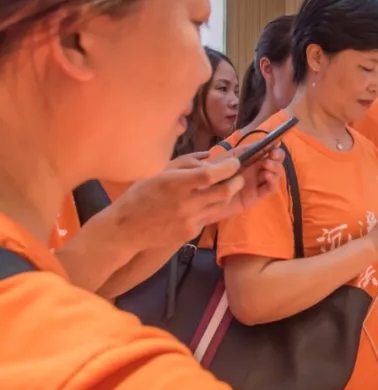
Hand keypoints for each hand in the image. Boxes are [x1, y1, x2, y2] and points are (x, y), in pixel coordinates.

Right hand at [112, 148, 283, 248]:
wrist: (127, 229)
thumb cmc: (141, 194)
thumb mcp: (159, 171)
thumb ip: (187, 162)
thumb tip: (211, 156)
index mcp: (175, 184)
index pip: (210, 175)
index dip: (228, 167)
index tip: (235, 162)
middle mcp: (185, 203)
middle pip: (224, 192)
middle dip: (237, 182)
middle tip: (239, 176)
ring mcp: (190, 220)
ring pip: (221, 205)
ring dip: (228, 194)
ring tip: (228, 186)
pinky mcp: (191, 232)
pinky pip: (209, 216)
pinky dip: (210, 207)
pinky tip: (204, 203)